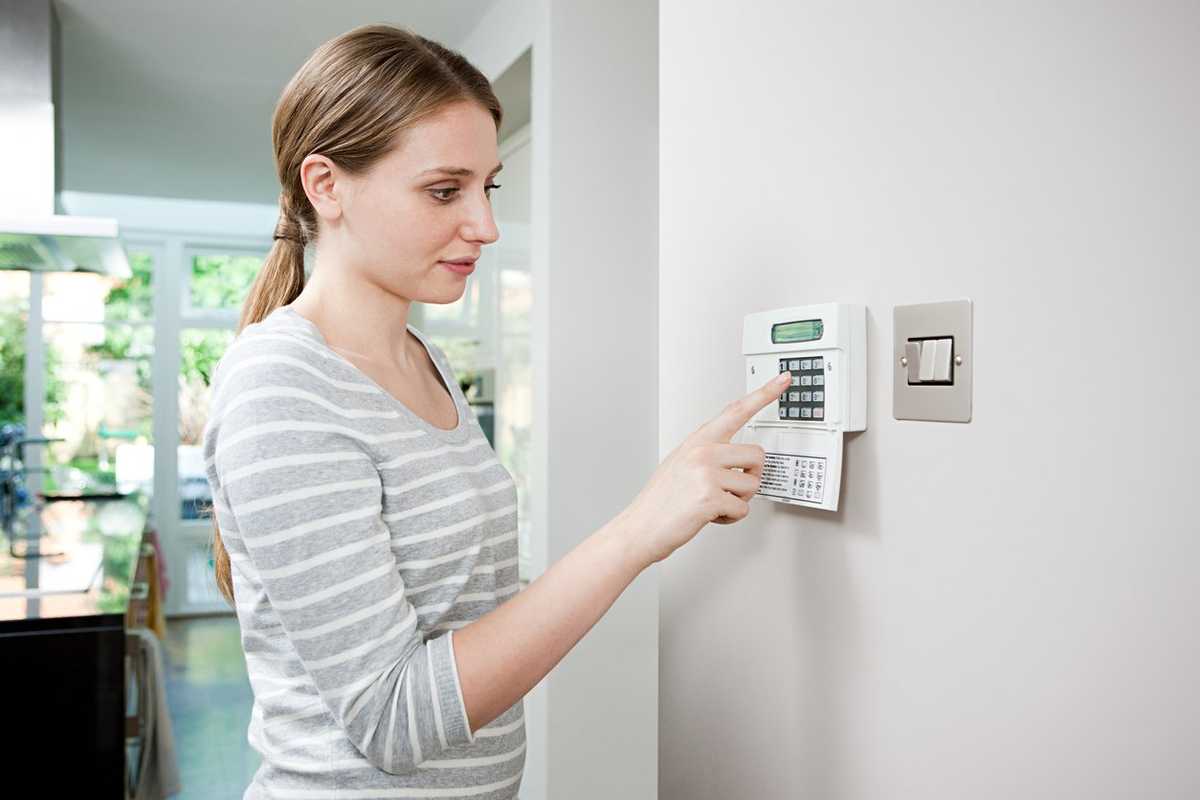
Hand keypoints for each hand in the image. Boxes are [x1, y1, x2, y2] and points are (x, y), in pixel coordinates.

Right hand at [617, 371, 790, 566]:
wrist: (641, 527)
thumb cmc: (660, 500)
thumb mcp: (680, 461)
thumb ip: (707, 450)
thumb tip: (735, 453)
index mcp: (698, 440)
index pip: (737, 411)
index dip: (764, 393)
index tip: (784, 379)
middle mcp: (703, 452)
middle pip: (757, 455)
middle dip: (750, 477)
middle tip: (730, 488)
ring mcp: (706, 473)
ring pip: (752, 485)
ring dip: (738, 501)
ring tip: (712, 503)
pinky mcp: (710, 498)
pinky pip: (742, 509)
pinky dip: (730, 518)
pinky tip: (710, 515)